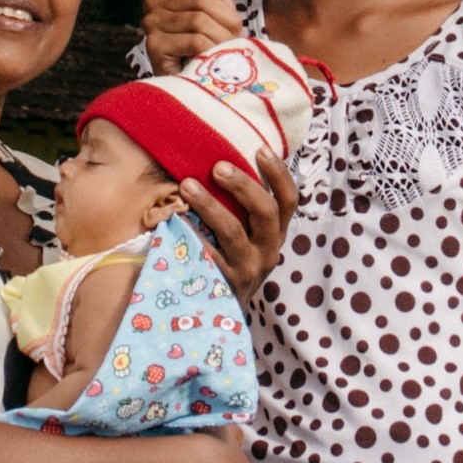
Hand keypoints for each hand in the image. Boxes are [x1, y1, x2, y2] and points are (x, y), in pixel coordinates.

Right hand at [139, 0, 248, 70]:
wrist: (200, 85)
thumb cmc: (210, 47)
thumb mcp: (218, 9)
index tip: (226, 20)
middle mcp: (154, 2)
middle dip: (225, 23)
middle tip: (227, 42)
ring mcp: (151, 23)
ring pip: (201, 20)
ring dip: (220, 41)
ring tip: (217, 54)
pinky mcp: (153, 45)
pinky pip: (196, 40)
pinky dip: (210, 52)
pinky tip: (206, 62)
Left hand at [177, 142, 293, 288]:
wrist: (220, 313)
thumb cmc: (228, 260)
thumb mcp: (246, 237)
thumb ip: (242, 207)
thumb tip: (220, 160)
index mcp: (275, 233)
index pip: (289, 199)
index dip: (279, 173)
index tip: (260, 148)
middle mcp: (268, 250)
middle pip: (266, 211)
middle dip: (242, 185)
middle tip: (217, 166)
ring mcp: (248, 269)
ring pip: (234, 231)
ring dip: (210, 205)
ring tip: (186, 185)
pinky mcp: (225, 284)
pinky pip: (207, 255)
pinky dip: (190, 235)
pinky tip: (173, 221)